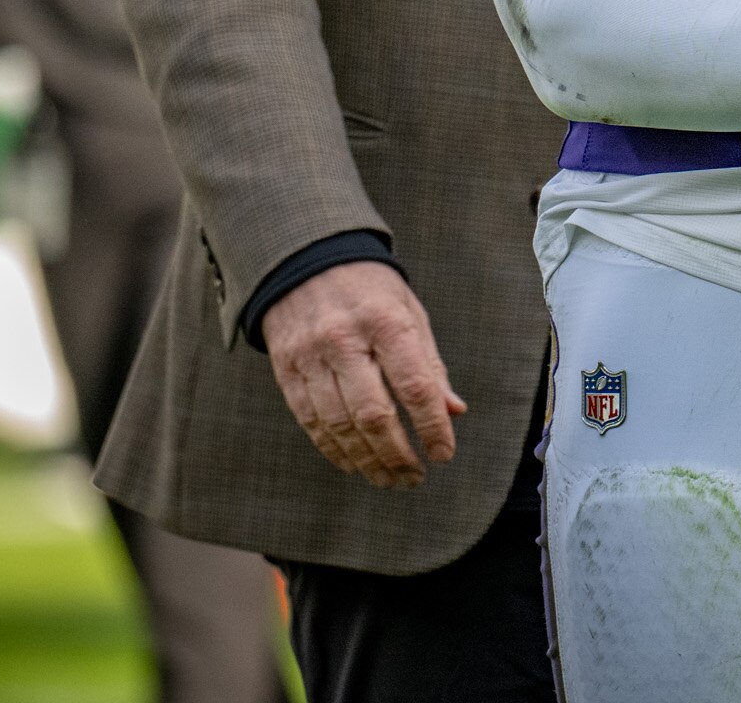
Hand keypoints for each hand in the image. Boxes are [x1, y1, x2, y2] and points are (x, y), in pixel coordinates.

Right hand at [262, 260, 463, 488]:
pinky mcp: (286, 372)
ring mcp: (311, 358)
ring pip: (340, 425)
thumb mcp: (410, 312)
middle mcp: (346, 341)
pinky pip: (312, 422)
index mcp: (387, 322)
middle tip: (415, 477)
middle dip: (398, 454)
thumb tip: (453, 411)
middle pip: (373, 415)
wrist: (305, 263)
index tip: (444, 454)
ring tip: (389, 478)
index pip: (415, 386)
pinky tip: (354, 464)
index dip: (432, 427)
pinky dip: (334, 450)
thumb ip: (430, 364)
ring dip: (367, 461)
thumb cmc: (371, 291)